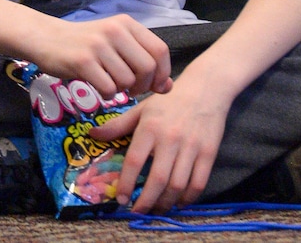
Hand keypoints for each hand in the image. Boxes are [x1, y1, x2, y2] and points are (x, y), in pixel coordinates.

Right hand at [30, 13, 172, 101]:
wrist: (48, 38)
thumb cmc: (86, 44)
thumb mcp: (117, 45)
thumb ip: (142, 61)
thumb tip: (168, 86)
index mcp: (127, 23)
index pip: (160, 50)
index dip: (162, 72)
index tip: (154, 84)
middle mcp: (115, 30)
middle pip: (147, 68)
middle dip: (143, 86)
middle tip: (131, 89)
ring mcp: (99, 45)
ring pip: (127, 81)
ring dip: (121, 90)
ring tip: (109, 82)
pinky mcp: (83, 61)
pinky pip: (108, 88)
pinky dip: (106, 94)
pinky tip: (98, 85)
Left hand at [90, 67, 230, 212]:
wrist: (206, 87)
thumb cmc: (170, 100)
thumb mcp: (142, 108)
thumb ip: (118, 125)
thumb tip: (92, 134)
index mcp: (150, 126)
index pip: (135, 161)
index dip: (126, 183)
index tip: (121, 199)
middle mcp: (170, 138)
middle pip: (157, 179)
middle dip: (146, 201)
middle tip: (138, 212)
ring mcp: (191, 147)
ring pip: (177, 186)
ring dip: (165, 203)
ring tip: (156, 209)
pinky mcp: (208, 153)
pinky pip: (198, 184)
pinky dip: (187, 199)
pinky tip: (178, 202)